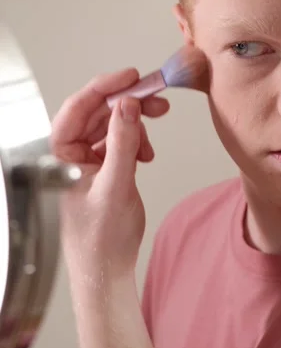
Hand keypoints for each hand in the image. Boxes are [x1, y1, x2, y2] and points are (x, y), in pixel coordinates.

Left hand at [50, 68, 168, 289]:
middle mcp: (68, 155)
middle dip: (127, 104)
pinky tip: (146, 153)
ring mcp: (84, 161)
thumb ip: (122, 143)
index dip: (105, 88)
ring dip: (134, 124)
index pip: (77, 108)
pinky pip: (118, 142)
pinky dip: (136, 142)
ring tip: (153, 134)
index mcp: (57, 155)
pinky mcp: (102, 170)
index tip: (131, 77)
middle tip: (156, 100)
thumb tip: (129, 107)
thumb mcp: (115, 186)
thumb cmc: (99, 240)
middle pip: (97, 113)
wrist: (106, 271)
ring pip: (110, 125)